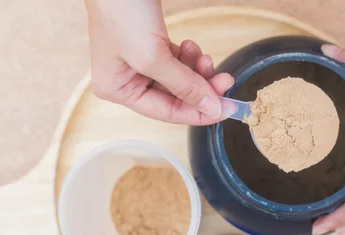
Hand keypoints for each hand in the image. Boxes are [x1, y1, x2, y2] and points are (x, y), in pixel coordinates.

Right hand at [85, 0, 233, 124]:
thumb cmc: (122, 12)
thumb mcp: (153, 57)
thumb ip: (184, 86)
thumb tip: (212, 109)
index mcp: (118, 90)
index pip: (165, 112)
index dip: (198, 112)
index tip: (226, 109)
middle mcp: (127, 80)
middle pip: (175, 96)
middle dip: (201, 88)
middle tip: (226, 80)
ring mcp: (139, 62)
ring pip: (179, 79)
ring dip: (197, 71)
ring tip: (206, 58)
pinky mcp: (150, 45)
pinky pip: (177, 62)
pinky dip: (189, 57)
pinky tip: (191, 46)